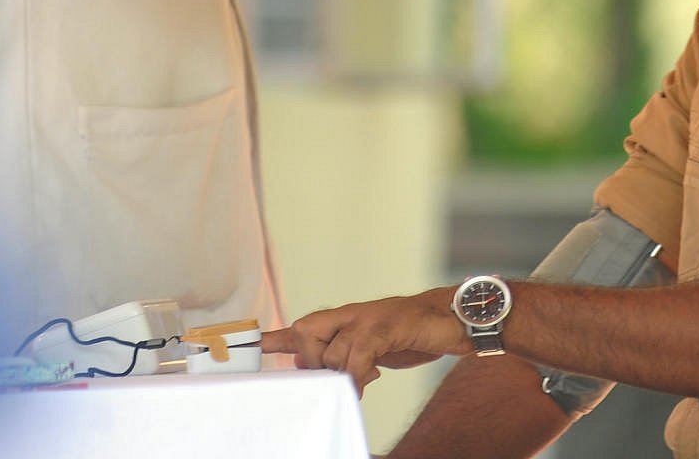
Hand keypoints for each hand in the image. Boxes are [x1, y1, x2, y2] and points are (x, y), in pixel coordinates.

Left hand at [261, 288, 468, 394]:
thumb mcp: (376, 348)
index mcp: (345, 318)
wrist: (448, 319)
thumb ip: (351, 357)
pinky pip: (357, 353)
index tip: (250, 346)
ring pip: (331, 350)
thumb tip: (332, 377)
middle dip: (314, 361)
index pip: (302, 327)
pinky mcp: (385, 326)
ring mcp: (367, 317)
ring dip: (343, 373)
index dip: (274, 339)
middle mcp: (350, 314)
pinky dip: (357, 373)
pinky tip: (365, 384)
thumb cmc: (411, 334)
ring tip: (363, 381)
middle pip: (306, 334)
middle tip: (337, 377)